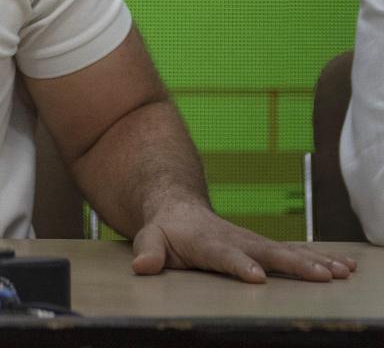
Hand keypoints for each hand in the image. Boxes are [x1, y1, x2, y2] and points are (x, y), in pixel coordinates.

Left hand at [131, 199, 356, 282]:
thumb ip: (148, 252)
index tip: (258, 277)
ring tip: (342, 272)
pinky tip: (342, 268)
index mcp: (208, 241)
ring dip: (316, 262)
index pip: (226, 255)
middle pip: (268, 253)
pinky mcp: (263, 246)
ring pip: (288, 252)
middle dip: (295, 265)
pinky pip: (294, 253)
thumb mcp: (149, 238)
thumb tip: (142, 267)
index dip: (240, 265)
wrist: (178, 206)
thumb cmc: (164, 229)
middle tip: (321, 276)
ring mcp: (253, 241)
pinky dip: (318, 259)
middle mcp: (236, 238)